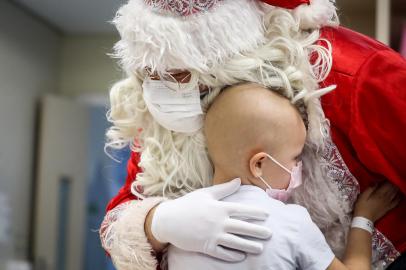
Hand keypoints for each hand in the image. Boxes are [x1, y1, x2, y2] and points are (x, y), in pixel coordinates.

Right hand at [151, 179, 271, 261]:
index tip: (267, 215)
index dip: (255, 212)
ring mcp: (213, 235)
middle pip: (243, 227)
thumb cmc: (187, 204)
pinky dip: (232, 256)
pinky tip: (241, 257)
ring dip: (249, 246)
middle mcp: (219, 222)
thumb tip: (238, 180)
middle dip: (258, 231)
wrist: (168, 220)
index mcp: (219, 207)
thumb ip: (223, 189)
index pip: (242, 210)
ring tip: (260, 249)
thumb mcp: (205, 193)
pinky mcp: (206, 246)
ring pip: (236, 242)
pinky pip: (222, 253)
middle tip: (270, 234)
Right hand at [354, 182, 401, 221]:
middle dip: (393, 183)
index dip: (388, 180)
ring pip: (395, 194)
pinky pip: (396, 202)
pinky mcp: (388, 208)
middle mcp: (386, 198)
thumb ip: (370, 188)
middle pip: (393, 189)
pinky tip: (400, 195)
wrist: (364, 219)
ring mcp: (388, 203)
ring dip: (397, 189)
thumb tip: (376, 182)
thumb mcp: (362, 196)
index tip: (387, 176)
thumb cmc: (361, 206)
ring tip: (396, 185)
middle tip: (392, 179)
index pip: (387, 185)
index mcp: (379, 194)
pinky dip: (399, 198)